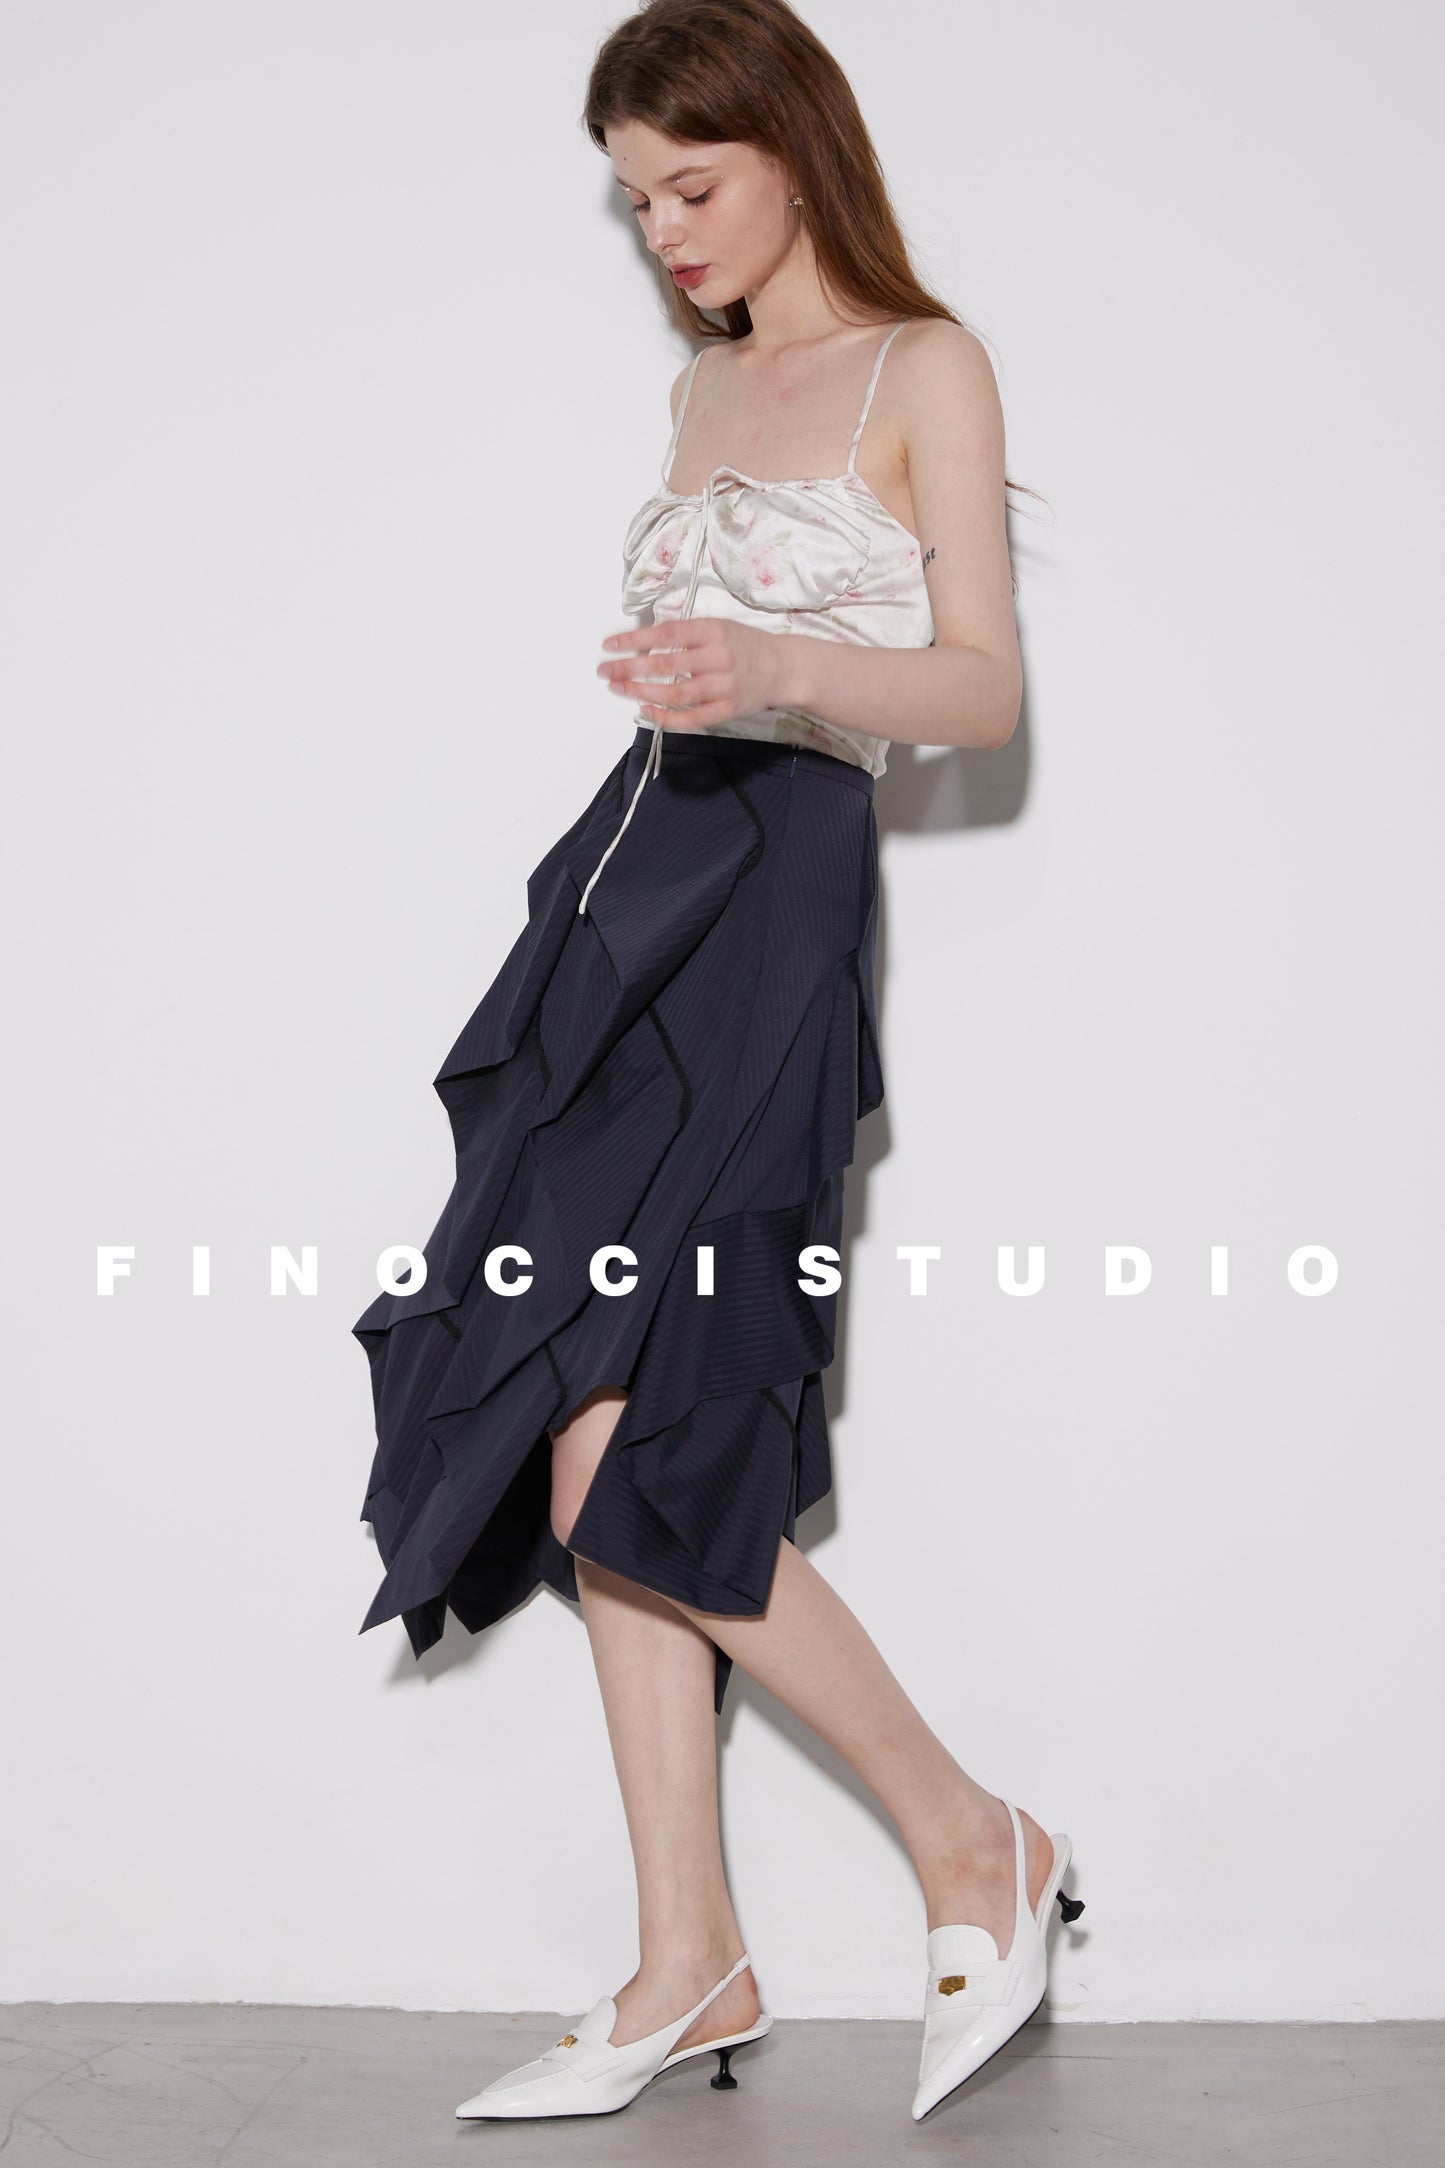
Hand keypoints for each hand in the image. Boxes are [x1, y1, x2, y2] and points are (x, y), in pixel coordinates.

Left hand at [595, 617, 794, 730]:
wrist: (785, 668)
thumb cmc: (746, 646)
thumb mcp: (719, 627)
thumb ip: (687, 634)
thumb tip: (645, 642)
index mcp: (713, 631)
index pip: (665, 634)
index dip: (634, 640)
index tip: (610, 645)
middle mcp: (718, 657)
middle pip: (664, 665)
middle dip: (628, 668)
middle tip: (605, 670)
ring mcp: (723, 686)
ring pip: (674, 693)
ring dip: (640, 691)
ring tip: (618, 687)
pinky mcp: (727, 709)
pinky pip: (691, 718)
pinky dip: (666, 717)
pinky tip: (645, 710)